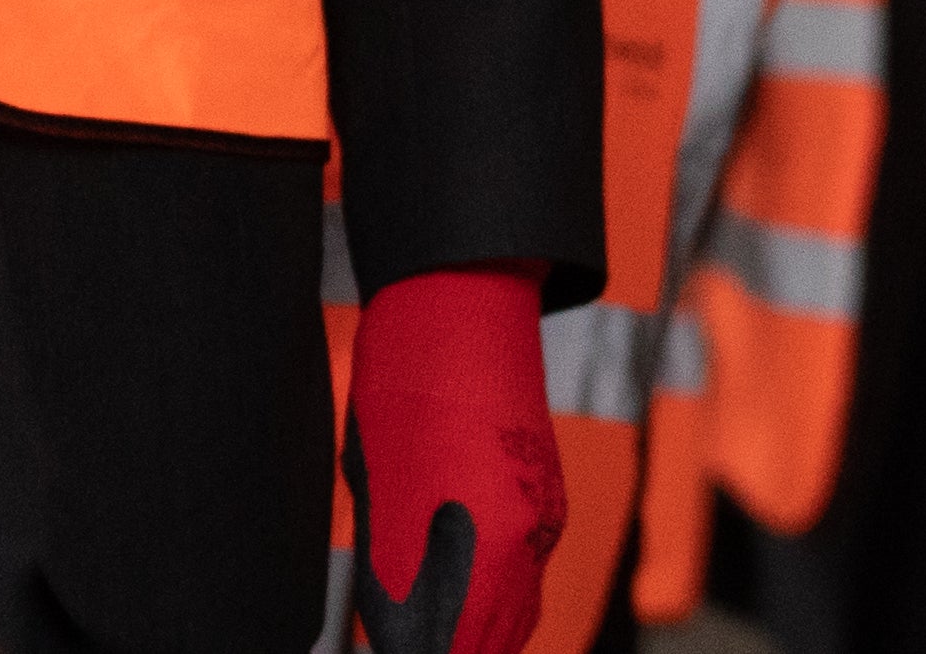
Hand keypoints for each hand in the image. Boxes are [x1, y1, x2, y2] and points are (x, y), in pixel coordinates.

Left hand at [343, 264, 565, 653]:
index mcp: (482, 548)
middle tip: (412, 641)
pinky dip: (495, 603)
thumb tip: (406, 636)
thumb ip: (397, 584)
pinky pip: (526, 579)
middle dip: (455, 650)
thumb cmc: (401, 400)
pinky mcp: (545, 497)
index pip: (453, 650)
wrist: (460, 307)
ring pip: (517, 618)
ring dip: (476, 637)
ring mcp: (542, 517)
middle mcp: (525, 542)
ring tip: (431, 635)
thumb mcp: (379, 505)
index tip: (399, 649)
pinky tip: (459, 598)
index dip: (423, 652)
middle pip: (493, 645)